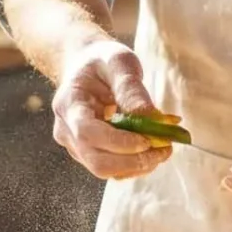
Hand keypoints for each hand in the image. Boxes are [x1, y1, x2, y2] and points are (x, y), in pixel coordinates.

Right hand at [47, 37, 167, 181]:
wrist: (85, 68)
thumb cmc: (102, 61)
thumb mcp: (118, 61)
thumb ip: (131, 87)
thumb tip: (150, 117)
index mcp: (68, 103)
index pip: (88, 132)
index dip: (118, 142)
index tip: (148, 140)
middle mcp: (66, 130)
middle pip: (96, 160)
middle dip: (133, 161)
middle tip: (165, 148)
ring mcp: (75, 145)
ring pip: (105, 169)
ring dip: (138, 165)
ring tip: (164, 148)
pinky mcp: (88, 153)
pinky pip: (111, 168)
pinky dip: (135, 165)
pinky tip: (153, 151)